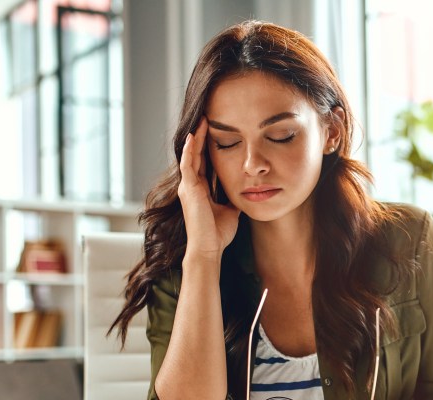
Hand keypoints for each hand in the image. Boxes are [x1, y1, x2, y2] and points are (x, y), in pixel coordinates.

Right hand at [178, 117, 239, 260]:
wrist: (209, 248)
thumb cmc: (218, 234)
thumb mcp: (230, 210)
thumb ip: (233, 199)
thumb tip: (245, 191)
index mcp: (201, 190)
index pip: (204, 162)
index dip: (209, 147)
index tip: (217, 131)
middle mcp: (191, 186)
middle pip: (196, 155)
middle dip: (201, 136)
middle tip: (207, 117)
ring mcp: (188, 187)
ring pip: (190, 155)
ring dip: (195, 138)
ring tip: (202, 120)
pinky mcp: (188, 189)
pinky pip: (187, 164)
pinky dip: (189, 150)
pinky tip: (192, 136)